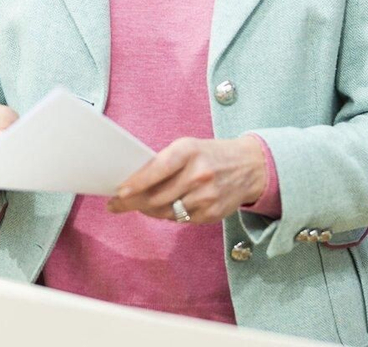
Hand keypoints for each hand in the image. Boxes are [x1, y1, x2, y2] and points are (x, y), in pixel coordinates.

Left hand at [106, 136, 265, 224]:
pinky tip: (165, 207)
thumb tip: (131, 183)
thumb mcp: (188, 148)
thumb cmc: (209, 155)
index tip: (119, 192)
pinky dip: (169, 215)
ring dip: (148, 211)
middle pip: (157, 196)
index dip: (137, 183)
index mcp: (189, 151)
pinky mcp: (212, 213)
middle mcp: (199, 174)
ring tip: (138, 205)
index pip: (158, 169)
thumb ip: (163, 162)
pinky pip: (181, 219)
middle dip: (133, 202)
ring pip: (166, 212)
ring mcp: (207, 196)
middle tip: (117, 204)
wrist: (250, 166)